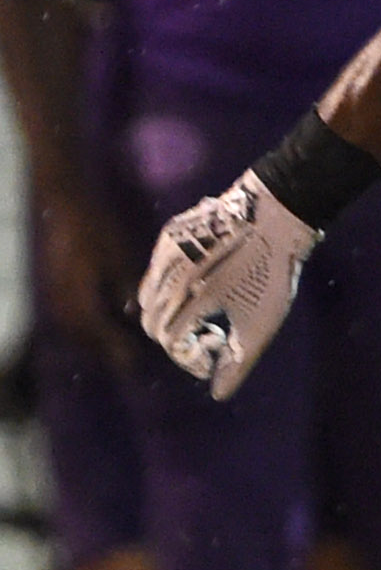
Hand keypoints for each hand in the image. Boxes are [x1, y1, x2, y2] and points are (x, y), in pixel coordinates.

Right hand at [35, 188, 138, 372]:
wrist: (65, 205)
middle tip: (127, 363)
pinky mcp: (54, 286)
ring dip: (92, 342)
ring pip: (72, 328)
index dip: (117, 349)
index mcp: (79, 295)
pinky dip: (82, 328)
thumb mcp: (119, 257)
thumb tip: (138, 318)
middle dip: (105, 351)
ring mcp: (54, 293)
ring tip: (115, 349)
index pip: (99, 331)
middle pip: (83, 336)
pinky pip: (67, 316)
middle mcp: (62, 300)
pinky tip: (98, 326)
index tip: (134, 364)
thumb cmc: (96, 228)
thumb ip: (126, 290)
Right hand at [137, 170, 318, 399]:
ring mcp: (166, 251)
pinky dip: (169, 288)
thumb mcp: (261, 324)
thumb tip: (218, 394)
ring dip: (169, 314)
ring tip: (207, 310)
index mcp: (192, 299)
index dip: (191, 356)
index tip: (217, 349)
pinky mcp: (169, 234)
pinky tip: (204, 284)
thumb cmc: (273, 273)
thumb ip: (237, 364)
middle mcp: (171, 275)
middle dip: (177, 338)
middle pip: (153, 323)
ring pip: (148, 296)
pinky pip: (156, 270)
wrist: (277, 213)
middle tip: (213, 334)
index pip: (170, 342)